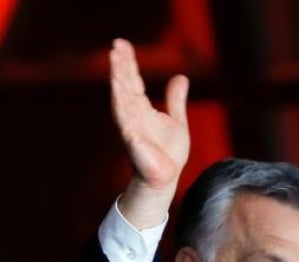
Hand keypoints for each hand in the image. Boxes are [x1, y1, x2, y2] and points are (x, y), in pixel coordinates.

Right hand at [110, 39, 189, 228]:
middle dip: (121, 67)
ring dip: (118, 83)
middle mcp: (132, 115)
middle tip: (116, 46)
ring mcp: (131, 128)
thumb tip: (180, 77)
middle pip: (125, 86)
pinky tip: (122, 95)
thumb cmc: (169, 152)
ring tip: (115, 64)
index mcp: (142, 108)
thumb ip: (175, 100)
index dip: (128, 63)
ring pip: (122, 101)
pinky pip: (128, 124)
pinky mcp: (134, 143)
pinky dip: (124, 110)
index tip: (122, 44)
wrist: (166, 177)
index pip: (133, 81)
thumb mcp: (176, 121)